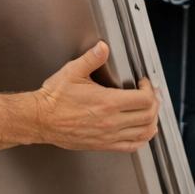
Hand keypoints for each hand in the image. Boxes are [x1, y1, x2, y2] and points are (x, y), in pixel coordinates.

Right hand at [31, 41, 160, 153]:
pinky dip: (142, 139)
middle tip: (151, 96)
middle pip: (147, 116)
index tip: (144, 83)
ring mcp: (108, 135)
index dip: (150, 90)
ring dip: (152, 122)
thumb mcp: (72, 72)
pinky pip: (131, 146)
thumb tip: (102, 47)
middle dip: (154, 104)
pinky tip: (142, 132)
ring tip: (151, 112)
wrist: (40, 119)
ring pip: (143, 133)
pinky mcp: (102, 144)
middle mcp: (111, 121)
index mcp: (107, 102)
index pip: (144, 99)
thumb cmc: (54, 98)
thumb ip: (91, 58)